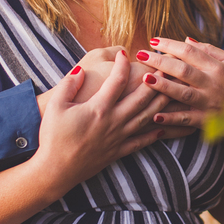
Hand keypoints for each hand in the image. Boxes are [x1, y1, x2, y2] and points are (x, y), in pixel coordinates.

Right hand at [29, 50, 169, 189]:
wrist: (55, 170)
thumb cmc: (52, 137)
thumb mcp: (55, 106)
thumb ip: (69, 85)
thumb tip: (80, 70)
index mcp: (99, 108)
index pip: (117, 80)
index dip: (122, 64)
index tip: (124, 53)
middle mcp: (114, 121)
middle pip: (141, 97)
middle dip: (154, 80)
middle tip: (164, 67)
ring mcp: (118, 137)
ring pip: (146, 117)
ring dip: (161, 103)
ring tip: (171, 91)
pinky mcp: (118, 151)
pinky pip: (141, 141)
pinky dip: (154, 134)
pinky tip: (162, 127)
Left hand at [136, 37, 223, 139]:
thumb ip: (210, 50)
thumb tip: (186, 40)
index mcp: (217, 67)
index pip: (190, 52)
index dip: (171, 45)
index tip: (153, 40)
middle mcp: (212, 84)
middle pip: (183, 70)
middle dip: (160, 61)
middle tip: (141, 55)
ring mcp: (208, 103)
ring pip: (183, 94)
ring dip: (163, 86)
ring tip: (145, 79)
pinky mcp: (205, 120)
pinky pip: (186, 119)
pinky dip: (171, 118)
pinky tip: (155, 115)